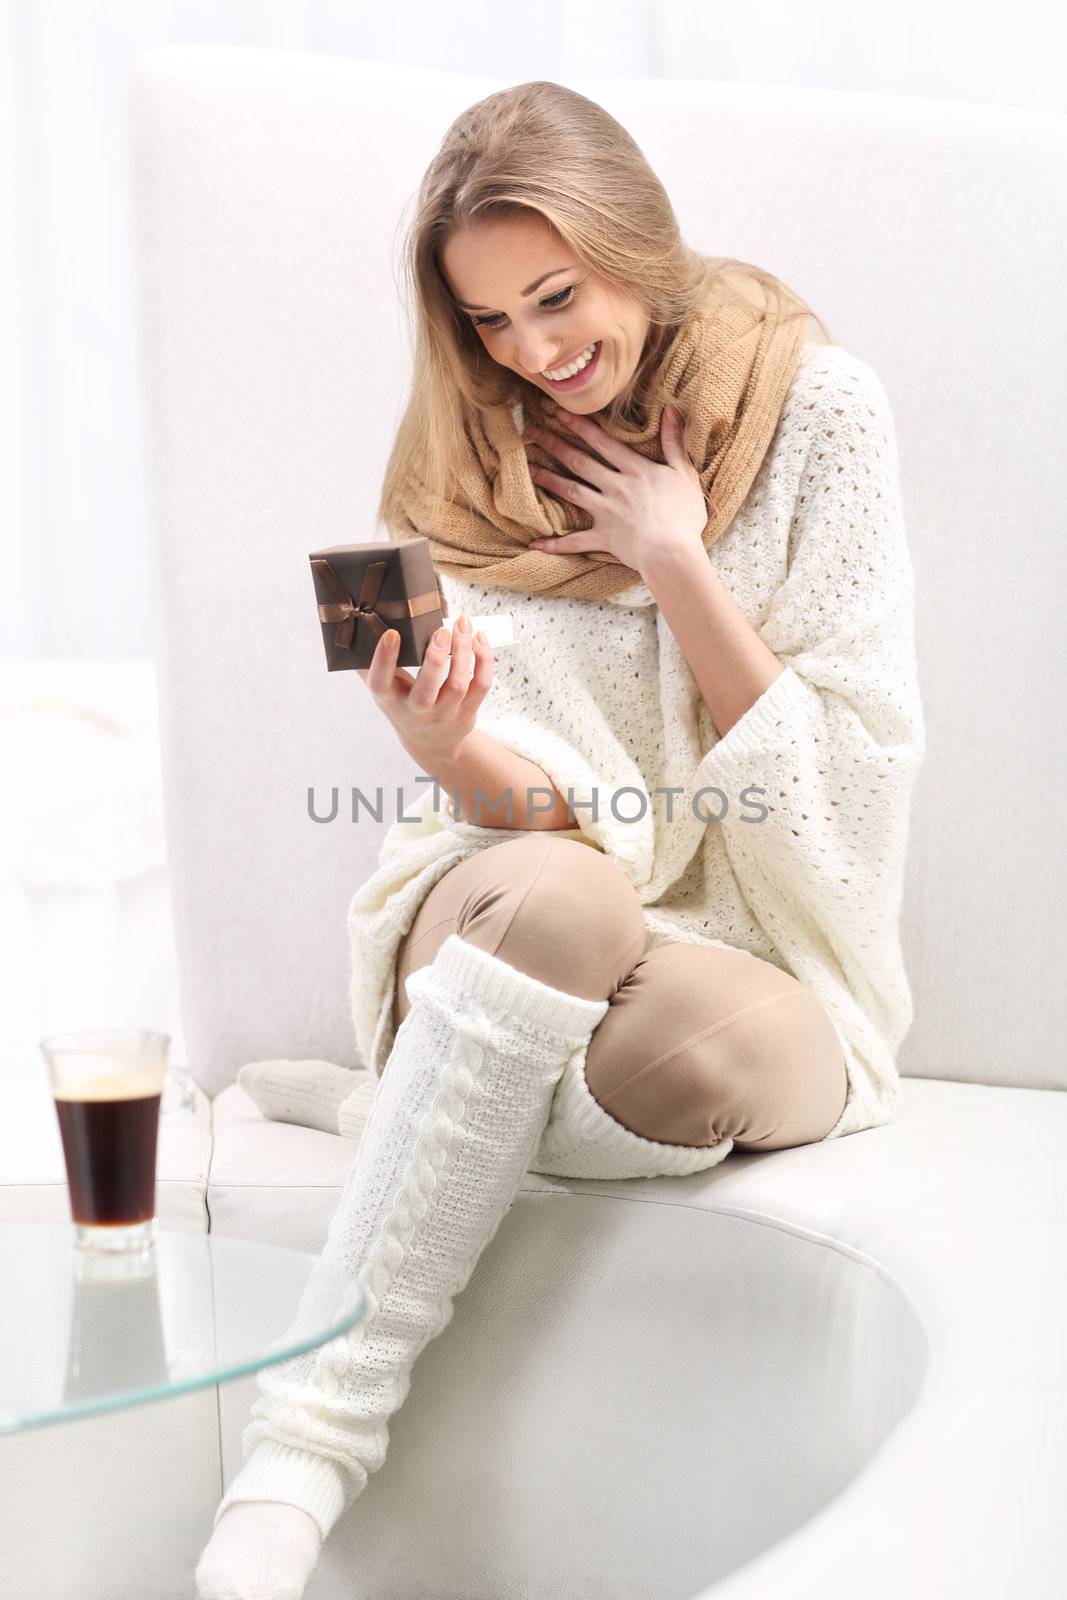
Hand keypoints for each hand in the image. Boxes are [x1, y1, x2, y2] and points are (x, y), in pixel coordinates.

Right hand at [355, 613, 491, 765]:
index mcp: (390, 700)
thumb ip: (369, 664)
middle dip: (436, 657)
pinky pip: (482, 684)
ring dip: (464, 651)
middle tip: (442, 629)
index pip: (381, 683)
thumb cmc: (403, 704)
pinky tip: (479, 637)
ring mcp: (445, 714)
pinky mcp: (468, 712)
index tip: (392, 634)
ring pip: (459, 683)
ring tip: (463, 623)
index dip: (384, 659)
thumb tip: (355, 625)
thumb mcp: (384, 689)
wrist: (430, 742)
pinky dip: (484, 659)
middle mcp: (417, 711)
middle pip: (428, 688)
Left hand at [524, 405, 706, 577]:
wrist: (673, 552)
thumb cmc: (683, 515)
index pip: (602, 442)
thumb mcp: (684, 473)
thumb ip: (674, 442)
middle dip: (554, 444)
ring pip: (571, 491)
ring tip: (527, 468)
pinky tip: (535, 543)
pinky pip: (574, 541)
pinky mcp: (603, 537)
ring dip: (548, 479)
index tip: (558, 413)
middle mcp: (615, 486)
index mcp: (635, 470)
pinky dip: (555, 544)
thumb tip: (671, 410)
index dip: (579, 425)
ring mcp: (606, 512)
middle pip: (579, 461)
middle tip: (531, 432)